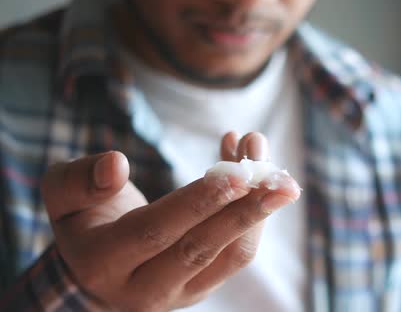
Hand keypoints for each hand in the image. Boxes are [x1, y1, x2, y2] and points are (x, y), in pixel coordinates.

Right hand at [41, 132, 298, 310]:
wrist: (95, 273)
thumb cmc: (82, 223)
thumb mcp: (62, 196)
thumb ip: (79, 179)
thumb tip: (116, 163)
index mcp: (104, 261)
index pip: (156, 231)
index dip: (198, 202)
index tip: (237, 172)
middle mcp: (144, 287)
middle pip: (203, 248)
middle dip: (246, 211)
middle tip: (283, 180)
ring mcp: (179, 292)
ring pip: (231, 256)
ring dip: (259, 212)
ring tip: (277, 171)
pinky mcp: (203, 287)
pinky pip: (237, 254)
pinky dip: (253, 215)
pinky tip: (256, 175)